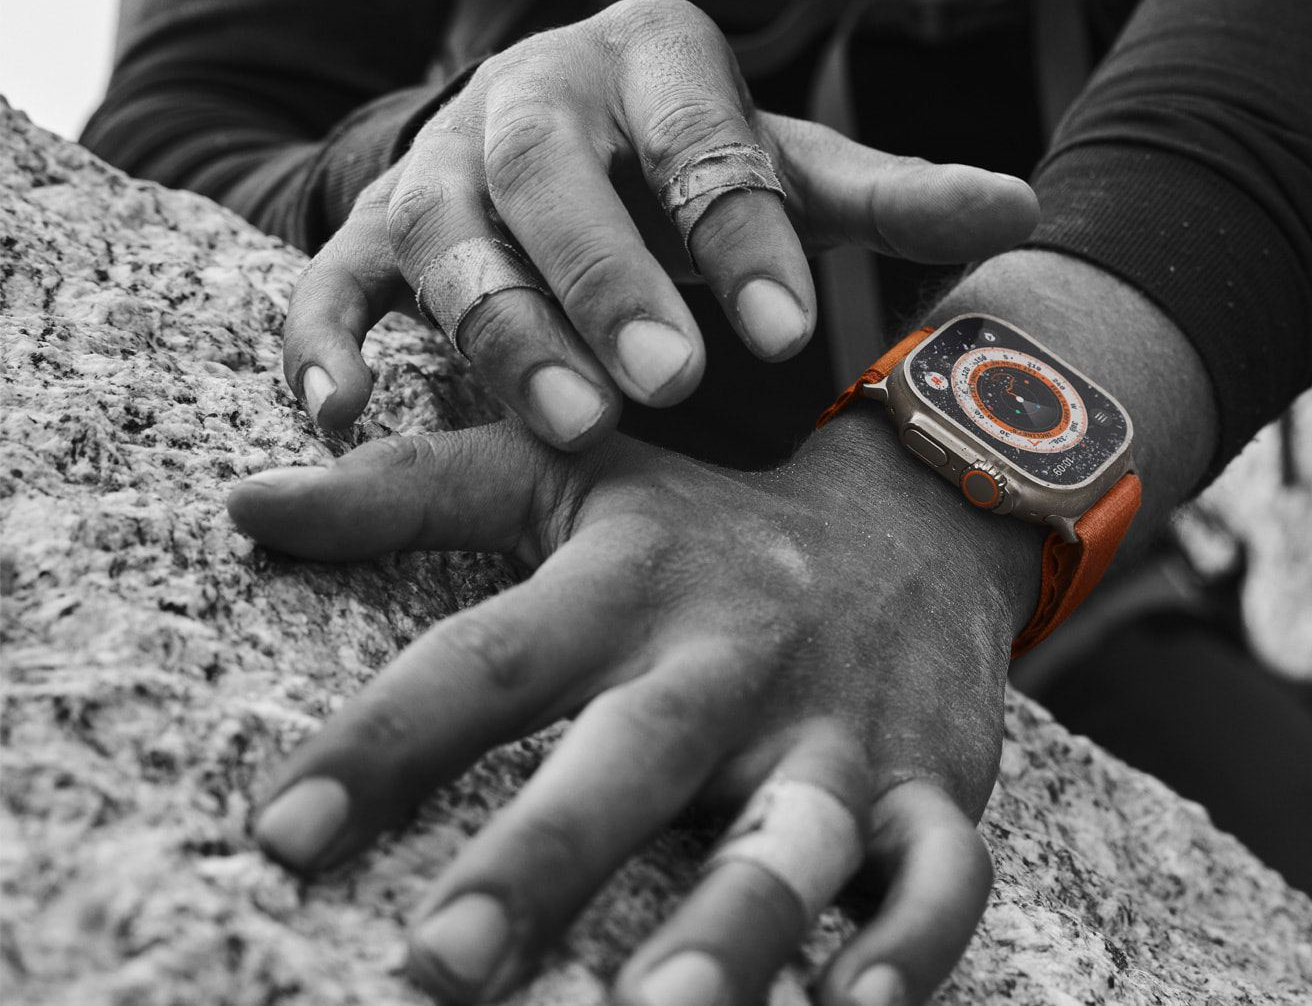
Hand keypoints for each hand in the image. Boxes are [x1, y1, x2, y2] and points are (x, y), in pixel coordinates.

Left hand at [227, 409, 1042, 1005]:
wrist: (926, 511)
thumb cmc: (716, 525)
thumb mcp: (576, 475)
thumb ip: (413, 489)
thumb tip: (246, 499)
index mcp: (631, 584)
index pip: (489, 657)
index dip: (382, 742)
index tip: (275, 832)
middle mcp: (730, 659)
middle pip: (634, 752)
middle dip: (542, 857)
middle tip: (437, 964)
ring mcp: (838, 730)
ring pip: (792, 834)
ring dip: (730, 927)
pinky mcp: (936, 786)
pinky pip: (945, 875)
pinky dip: (911, 946)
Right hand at [284, 0, 1039, 448]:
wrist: (552, 125)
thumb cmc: (691, 160)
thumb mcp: (791, 167)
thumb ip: (890, 199)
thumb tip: (1023, 210)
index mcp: (650, 61)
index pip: (698, 139)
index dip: (739, 232)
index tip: (787, 332)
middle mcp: (532, 98)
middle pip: (551, 175)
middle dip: (607, 278)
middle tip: (672, 382)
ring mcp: (440, 164)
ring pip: (450, 240)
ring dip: (504, 333)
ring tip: (574, 426)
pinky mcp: (373, 230)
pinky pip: (335, 282)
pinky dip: (328, 343)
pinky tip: (344, 415)